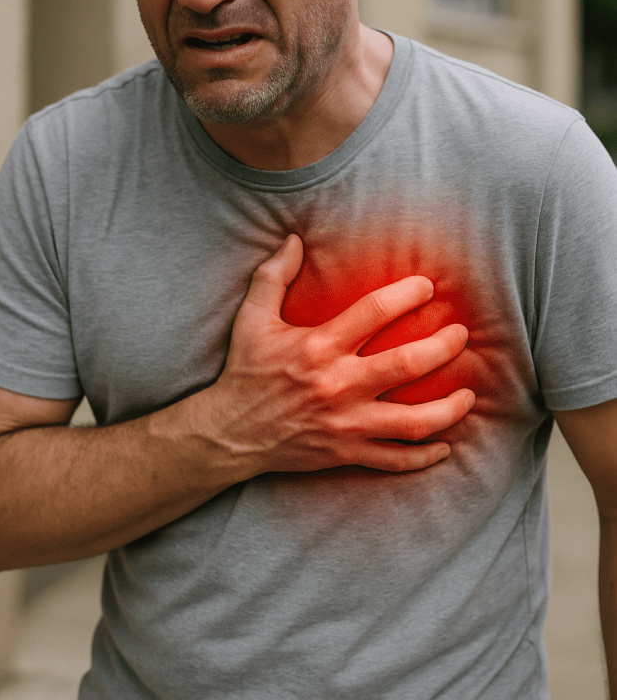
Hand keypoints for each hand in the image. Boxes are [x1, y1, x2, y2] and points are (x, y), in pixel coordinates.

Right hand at [204, 235, 474, 474]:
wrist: (229, 433)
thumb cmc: (245, 371)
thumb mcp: (251, 318)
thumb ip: (273, 275)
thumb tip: (294, 239)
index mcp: (319, 347)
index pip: (375, 312)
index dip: (407, 295)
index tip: (427, 286)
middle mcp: (338, 385)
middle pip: (407, 364)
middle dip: (443, 347)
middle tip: (460, 335)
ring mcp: (346, 424)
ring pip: (413, 422)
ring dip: (449, 408)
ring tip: (468, 394)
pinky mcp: (346, 454)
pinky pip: (396, 460)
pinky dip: (424, 456)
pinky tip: (445, 444)